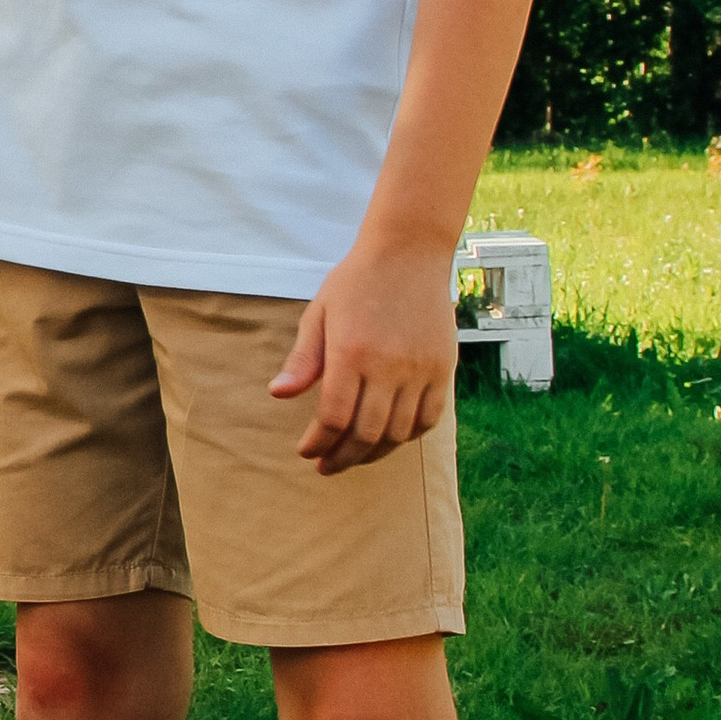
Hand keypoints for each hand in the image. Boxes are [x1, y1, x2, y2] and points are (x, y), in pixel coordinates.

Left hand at [272, 238, 458, 472]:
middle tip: (326, 466)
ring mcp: (419, 369)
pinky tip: (388, 438)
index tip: (306, 452)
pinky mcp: (442, 369)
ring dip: (373, 453)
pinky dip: (407, 436)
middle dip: (342, 458)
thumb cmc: (355, 282)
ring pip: (398, 433)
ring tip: (354, 456)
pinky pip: (428, 419)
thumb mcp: (319, 313)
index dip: (318, 443)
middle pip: (366, 434)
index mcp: (351, 352)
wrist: (408, 254)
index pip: (333, 417)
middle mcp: (388, 366)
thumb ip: (303, 359)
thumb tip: (278, 394)